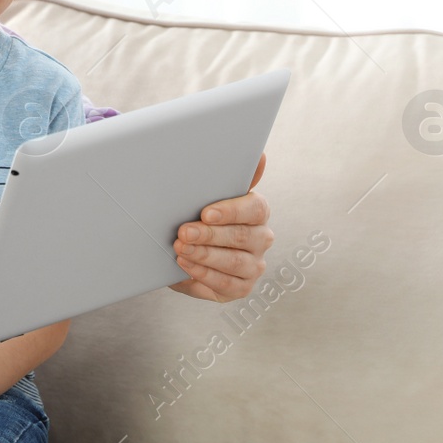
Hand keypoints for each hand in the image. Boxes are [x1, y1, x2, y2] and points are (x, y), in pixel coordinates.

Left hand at [169, 151, 274, 300]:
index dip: (231, 211)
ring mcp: (254, 265)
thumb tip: (260, 155)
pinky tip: (185, 265)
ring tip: (180, 249)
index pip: (255, 208)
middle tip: (183, 232)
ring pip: (235, 262)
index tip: (205, 213)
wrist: (184, 249)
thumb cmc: (200, 218)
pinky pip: (226, 284)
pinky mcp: (242, 287)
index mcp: (258, 212)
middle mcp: (262, 239)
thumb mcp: (208, 196)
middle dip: (209, 235)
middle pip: (241, 237)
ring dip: (204, 255)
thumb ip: (231, 177)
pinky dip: (203, 274)